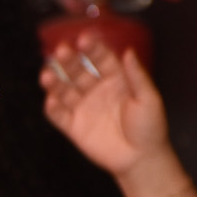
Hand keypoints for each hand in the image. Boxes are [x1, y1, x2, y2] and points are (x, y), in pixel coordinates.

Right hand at [41, 31, 171, 180]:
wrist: (140, 158)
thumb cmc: (149, 127)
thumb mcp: (148, 98)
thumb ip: (137, 75)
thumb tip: (128, 51)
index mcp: (117, 81)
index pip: (101, 59)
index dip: (93, 49)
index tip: (84, 39)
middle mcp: (97, 91)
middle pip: (79, 72)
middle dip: (69, 61)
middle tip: (61, 51)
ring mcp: (84, 109)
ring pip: (64, 91)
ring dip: (55, 82)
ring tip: (46, 74)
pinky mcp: (73, 127)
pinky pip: (58, 115)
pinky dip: (52, 108)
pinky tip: (50, 100)